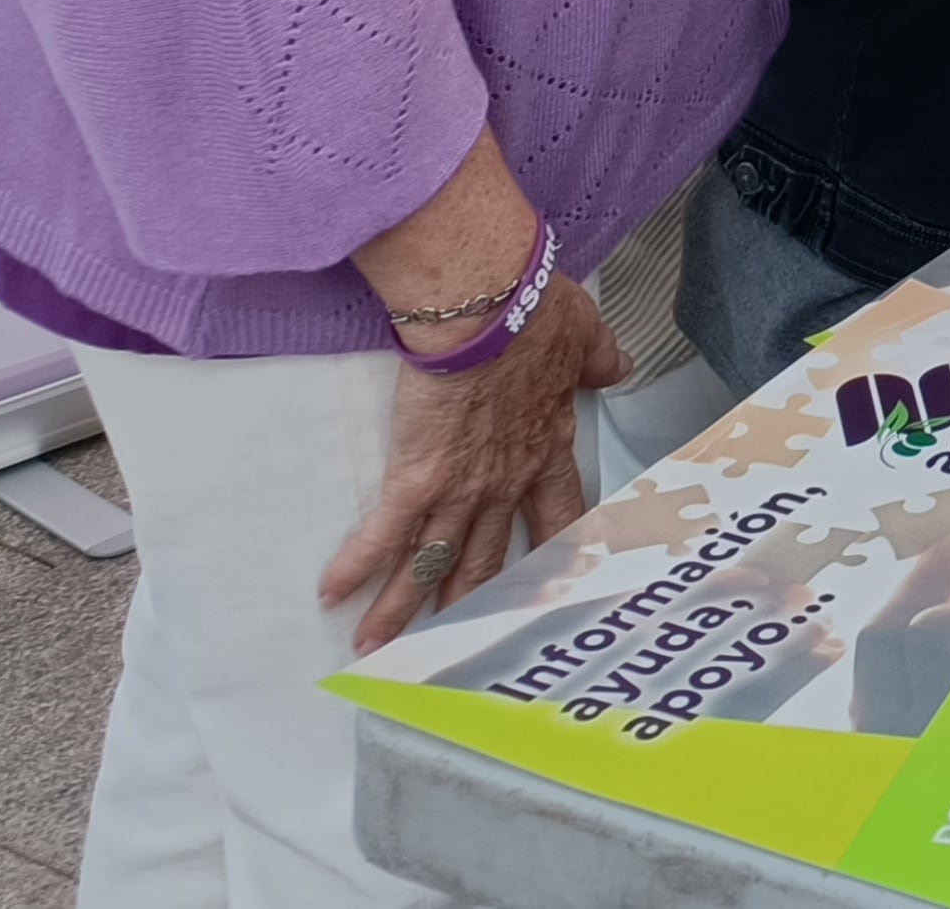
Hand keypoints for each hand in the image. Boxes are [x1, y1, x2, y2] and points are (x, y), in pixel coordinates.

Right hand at [325, 133, 632, 650]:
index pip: (560, 517)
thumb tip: (617, 367)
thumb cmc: (532, 309)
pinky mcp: (415, 474)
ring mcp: (461, 485)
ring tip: (377, 647)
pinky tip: (332, 594)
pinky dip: (358, 566)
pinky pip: (385, 533)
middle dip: (470, 609)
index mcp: (546, 448)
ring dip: (402, 609)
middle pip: (490, 560)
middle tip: (457, 648)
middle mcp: (505, 480)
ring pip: (432, 563)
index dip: (558, 557)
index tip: (557, 588)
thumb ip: (598, 359)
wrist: (486, 301)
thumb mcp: (583, 334)